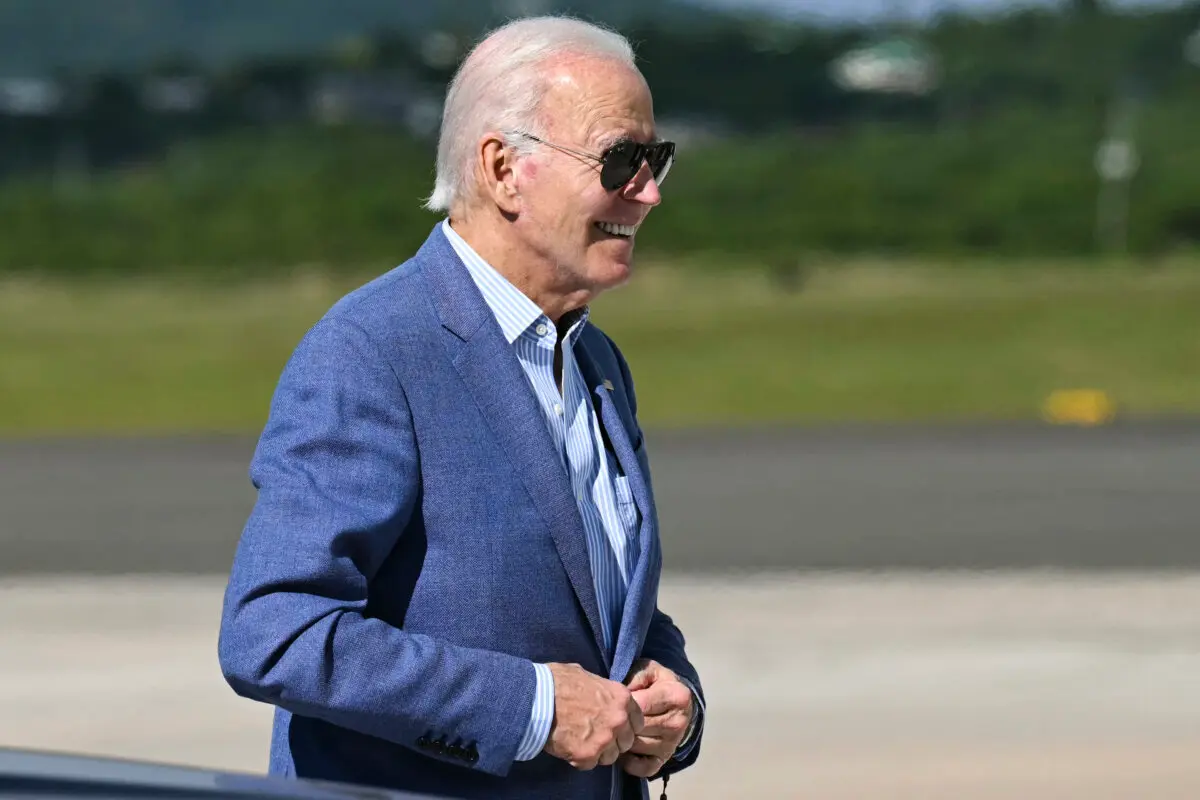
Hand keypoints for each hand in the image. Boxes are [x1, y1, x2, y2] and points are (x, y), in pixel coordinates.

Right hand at [543, 662, 644, 770]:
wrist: (536, 698)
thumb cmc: (557, 682)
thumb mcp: (587, 676)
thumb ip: (603, 690)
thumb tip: (602, 694)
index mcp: (622, 698)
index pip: (638, 722)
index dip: (625, 725)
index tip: (613, 726)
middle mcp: (619, 720)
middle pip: (626, 742)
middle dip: (613, 741)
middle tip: (595, 735)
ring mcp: (605, 739)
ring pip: (610, 756)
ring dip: (598, 752)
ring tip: (580, 741)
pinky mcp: (587, 755)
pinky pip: (591, 764)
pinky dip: (580, 759)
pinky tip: (570, 746)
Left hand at [619, 659, 695, 777]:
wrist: (676, 704)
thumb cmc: (657, 684)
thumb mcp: (649, 670)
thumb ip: (636, 675)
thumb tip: (624, 692)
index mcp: (677, 696)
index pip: (640, 705)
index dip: (621, 704)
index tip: (611, 701)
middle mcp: (678, 722)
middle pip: (638, 728)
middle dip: (620, 723)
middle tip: (606, 718)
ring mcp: (672, 743)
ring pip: (637, 746)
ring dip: (621, 740)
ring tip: (612, 731)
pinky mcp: (665, 759)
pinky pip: (644, 768)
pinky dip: (630, 762)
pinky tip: (622, 750)